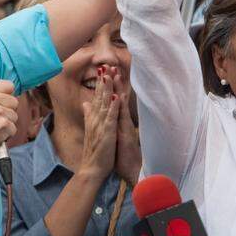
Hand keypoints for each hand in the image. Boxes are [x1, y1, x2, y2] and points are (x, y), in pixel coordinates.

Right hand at [80, 66, 118, 179]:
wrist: (92, 168)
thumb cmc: (94, 151)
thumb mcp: (91, 129)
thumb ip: (89, 114)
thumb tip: (86, 102)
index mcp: (93, 118)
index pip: (96, 96)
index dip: (100, 83)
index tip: (103, 69)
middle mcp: (96, 119)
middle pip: (100, 96)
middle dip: (103, 81)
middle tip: (106, 65)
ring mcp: (101, 125)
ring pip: (105, 104)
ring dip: (108, 89)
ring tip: (110, 75)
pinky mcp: (107, 133)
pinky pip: (111, 118)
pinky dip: (114, 107)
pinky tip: (117, 97)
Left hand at [110, 67, 140, 186]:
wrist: (130, 169)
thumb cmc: (122, 154)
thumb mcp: (113, 136)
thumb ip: (110, 124)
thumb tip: (107, 116)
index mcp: (117, 121)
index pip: (113, 100)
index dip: (109, 87)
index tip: (106, 73)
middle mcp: (122, 120)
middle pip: (118, 97)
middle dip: (114, 82)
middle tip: (111, 65)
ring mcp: (124, 125)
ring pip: (122, 103)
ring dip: (119, 88)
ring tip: (116, 73)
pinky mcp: (126, 132)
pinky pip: (123, 117)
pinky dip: (121, 106)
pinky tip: (120, 95)